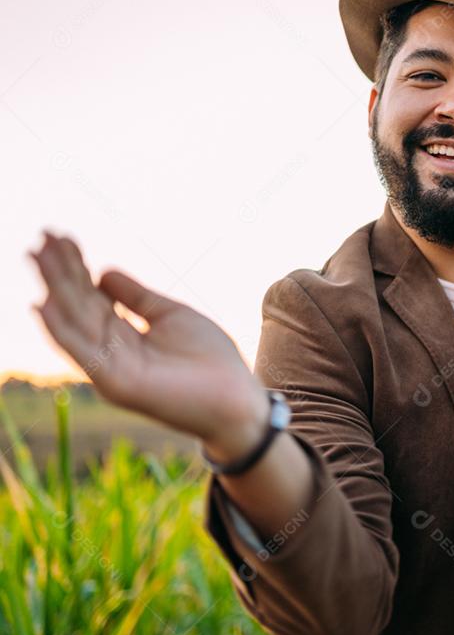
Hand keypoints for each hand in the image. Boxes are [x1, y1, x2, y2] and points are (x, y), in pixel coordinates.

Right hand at [27, 230, 266, 456]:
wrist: (236, 399)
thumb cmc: (209, 359)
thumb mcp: (171, 315)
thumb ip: (136, 297)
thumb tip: (101, 272)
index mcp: (121, 335)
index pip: (90, 294)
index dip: (74, 266)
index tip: (58, 235)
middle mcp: (108, 350)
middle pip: (77, 304)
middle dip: (58, 270)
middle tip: (40, 235)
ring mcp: (109, 367)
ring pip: (74, 321)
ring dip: (53, 288)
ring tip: (36, 255)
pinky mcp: (116, 383)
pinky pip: (83, 352)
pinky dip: (61, 328)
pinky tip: (44, 303)